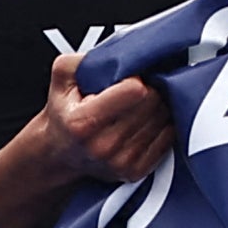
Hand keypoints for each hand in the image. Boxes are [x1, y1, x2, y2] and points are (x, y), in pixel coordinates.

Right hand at [32, 50, 175, 184]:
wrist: (58, 153)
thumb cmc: (64, 112)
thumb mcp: (62, 77)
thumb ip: (85, 59)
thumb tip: (120, 55)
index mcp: (83, 122)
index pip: (136, 90)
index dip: (136, 77)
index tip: (127, 78)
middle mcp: (103, 146)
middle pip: (153, 102)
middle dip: (150, 88)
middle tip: (136, 88)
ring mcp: (121, 162)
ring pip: (164, 118)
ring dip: (157, 106)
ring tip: (138, 105)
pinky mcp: (136, 171)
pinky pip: (168, 137)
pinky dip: (161, 124)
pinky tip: (144, 120)